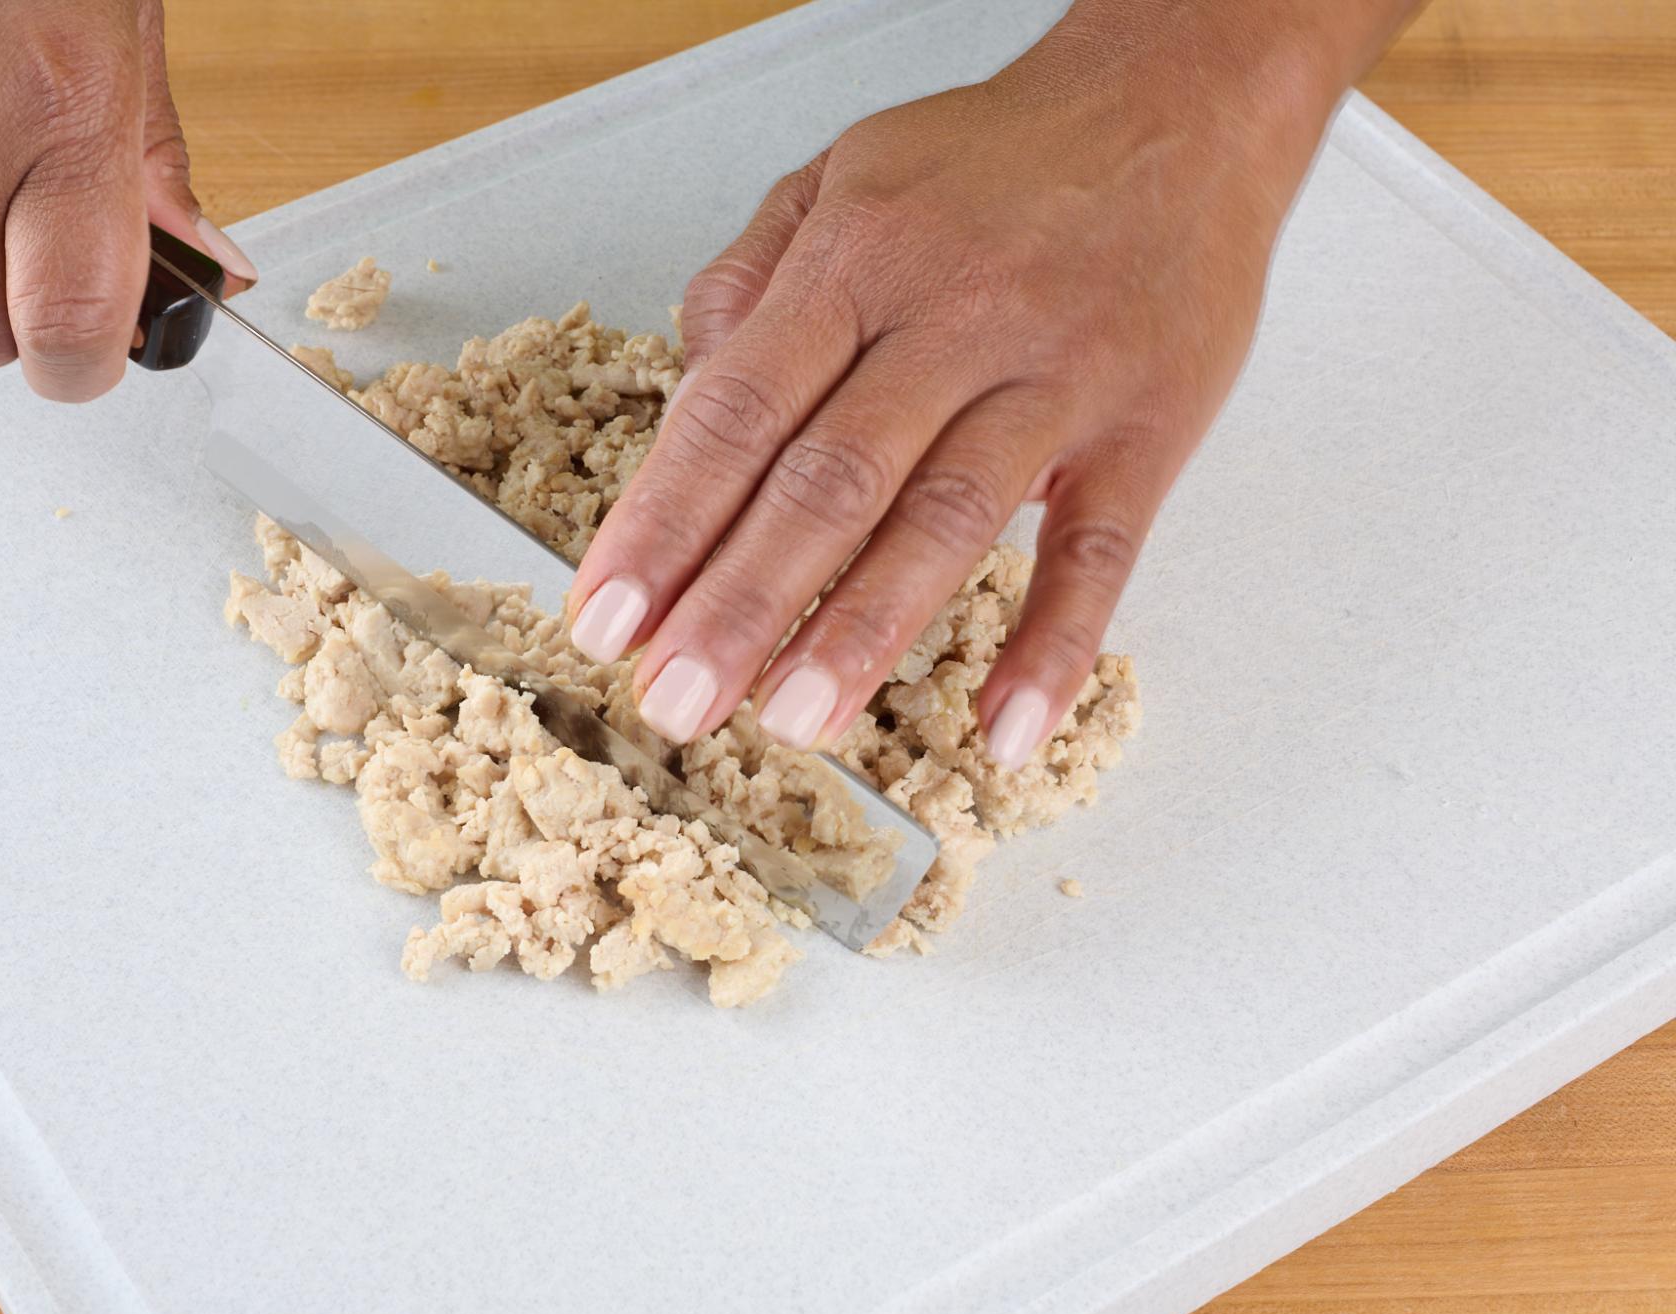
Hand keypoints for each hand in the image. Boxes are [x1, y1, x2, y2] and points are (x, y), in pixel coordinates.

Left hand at [566, 3, 1360, 764]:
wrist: (1179, 107)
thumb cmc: (999, 161)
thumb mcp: (842, 177)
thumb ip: (751, 283)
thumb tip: (688, 399)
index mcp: (860, 262)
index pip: (739, 408)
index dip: (666, 520)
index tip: (607, 616)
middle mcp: (953, 319)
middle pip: (829, 480)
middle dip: (740, 602)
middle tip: (676, 699)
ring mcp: (1055, 378)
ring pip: (949, 519)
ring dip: (865, 631)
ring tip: (794, 721)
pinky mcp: (1146, 429)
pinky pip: (1100, 552)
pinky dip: (1054, 648)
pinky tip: (1001, 731)